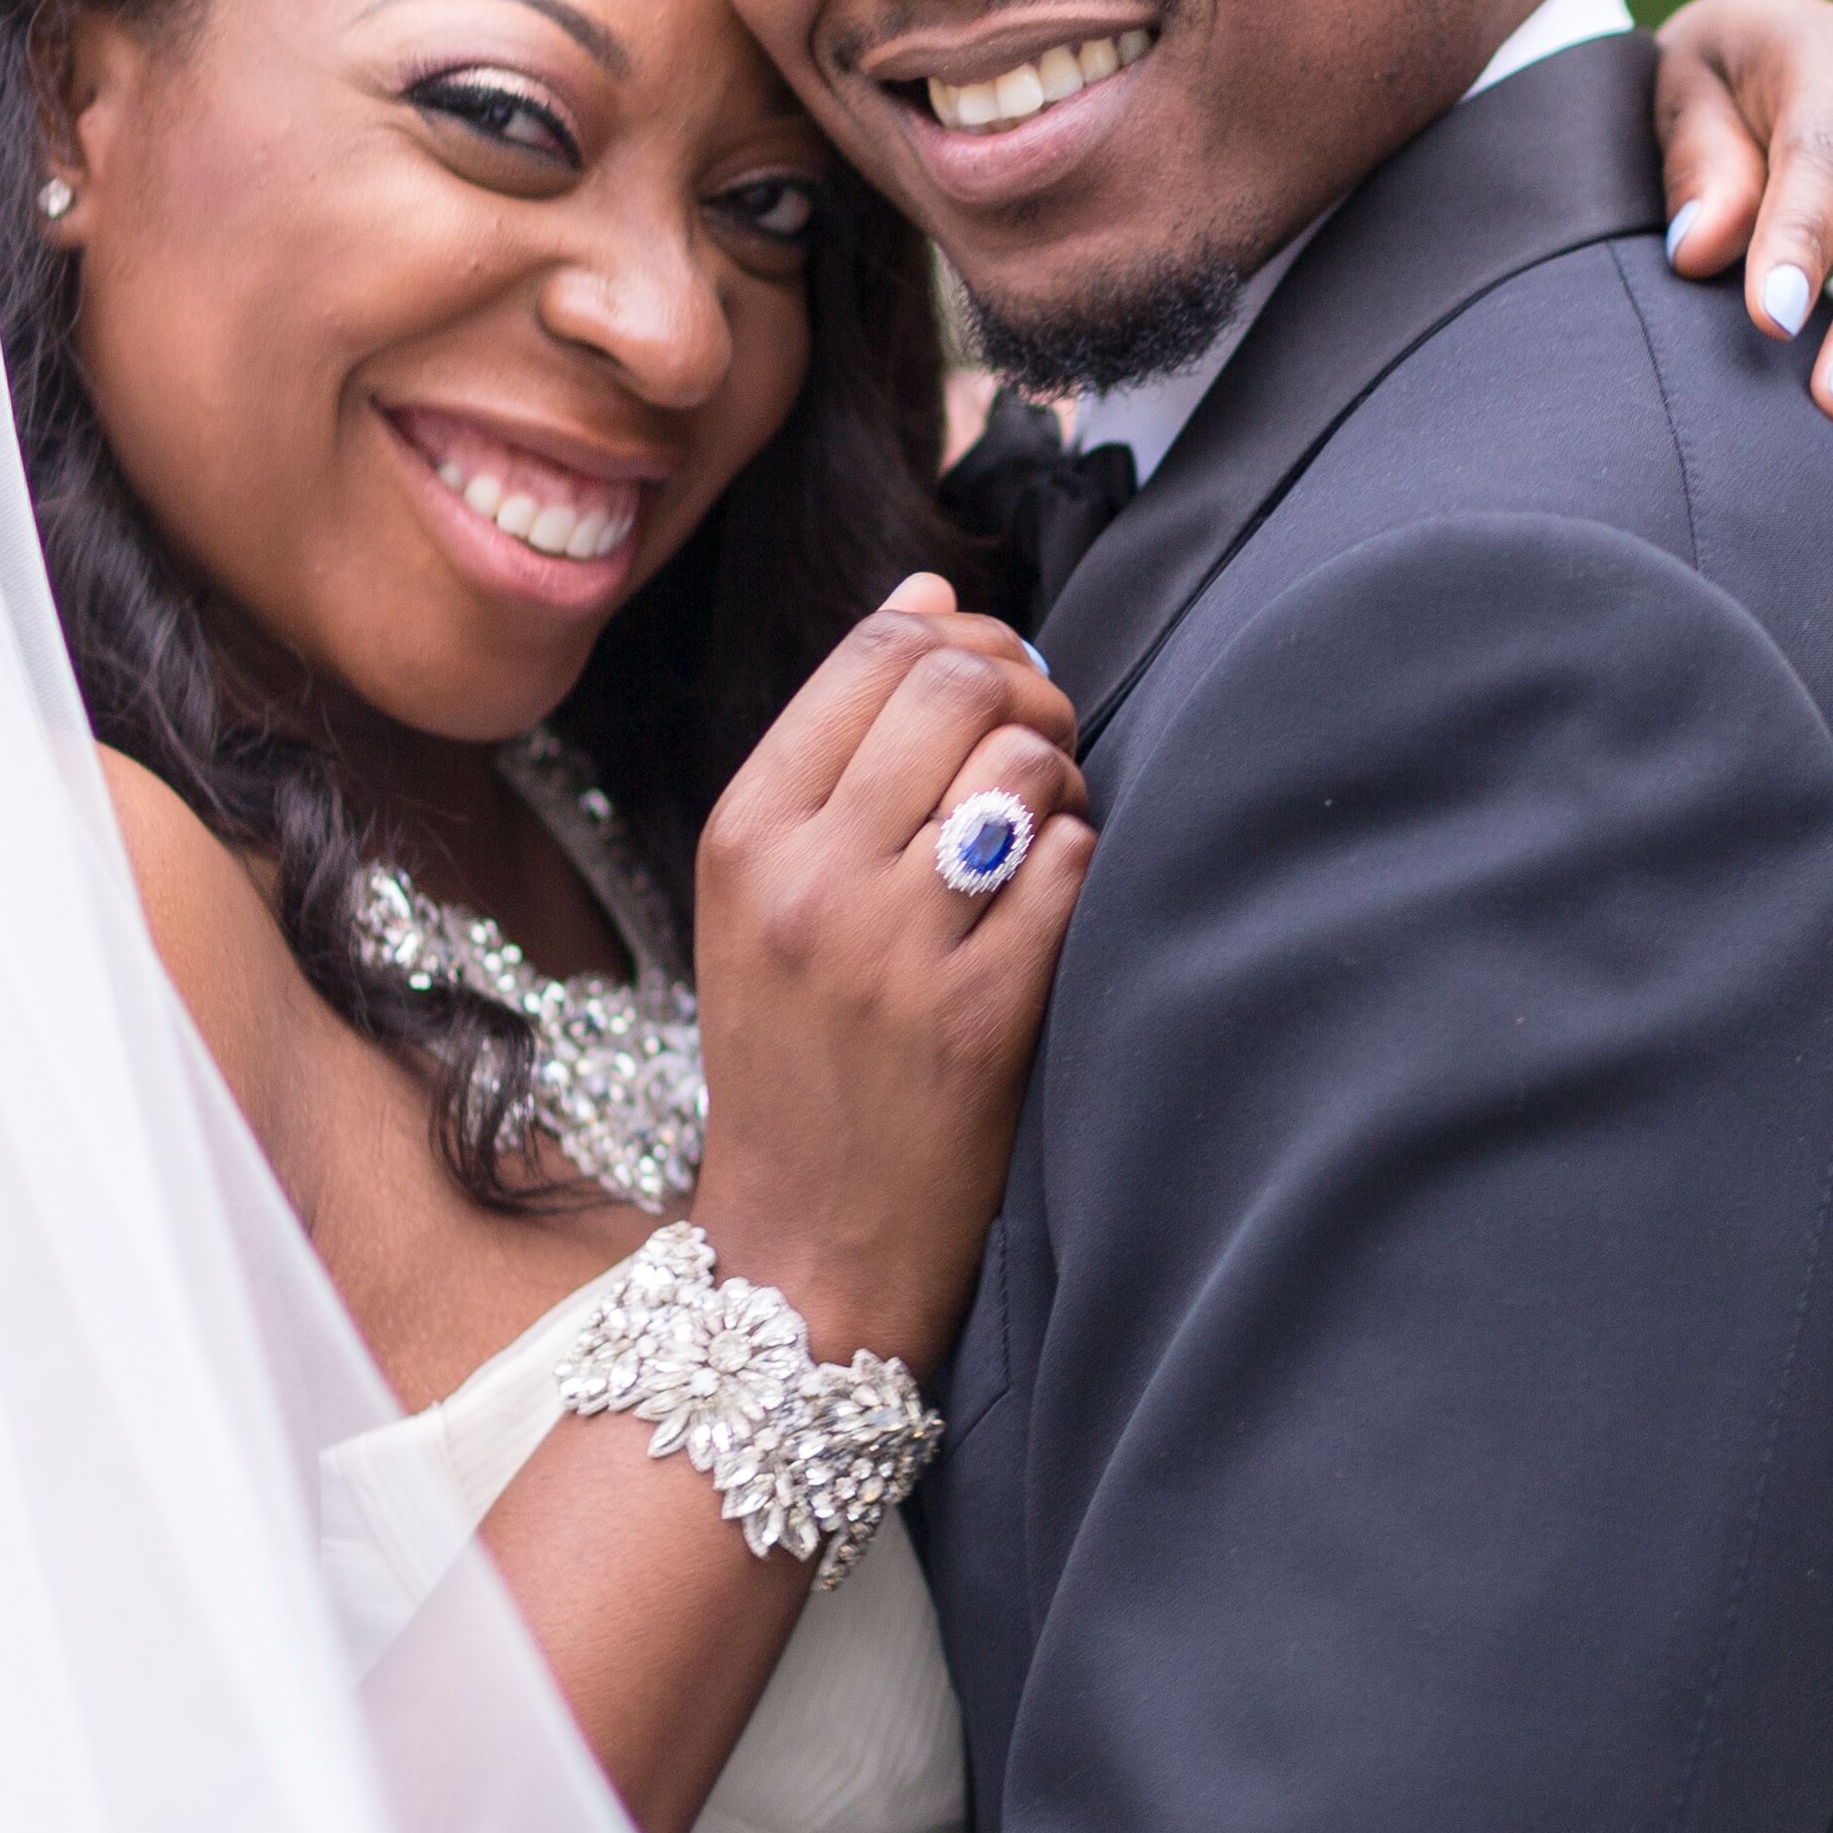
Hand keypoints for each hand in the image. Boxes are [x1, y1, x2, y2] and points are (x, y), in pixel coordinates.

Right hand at [682, 575, 1094, 1378]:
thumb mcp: (765, 893)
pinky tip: (1057, 904)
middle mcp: (809, 880)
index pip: (876, 651)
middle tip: (1039, 742)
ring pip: (1025, 762)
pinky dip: (1086, 864)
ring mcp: (895, 949)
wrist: (807, 1239)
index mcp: (746, 833)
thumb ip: (837, 745)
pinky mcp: (983, 1013)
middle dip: (1025, 691)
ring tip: (1046, 831)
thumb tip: (931, 593)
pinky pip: (1076, 862)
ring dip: (1063, 777)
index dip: (963, 638)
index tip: (988, 678)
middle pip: (960, 686)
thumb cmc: (801, 1049)